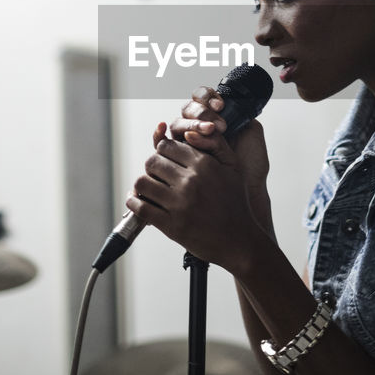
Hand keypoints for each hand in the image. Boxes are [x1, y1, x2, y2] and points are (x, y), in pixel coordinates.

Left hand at [128, 124, 267, 272]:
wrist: (239, 241)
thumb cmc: (236, 204)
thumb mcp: (233, 168)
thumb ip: (215, 144)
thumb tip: (188, 133)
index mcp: (204, 165)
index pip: (167, 146)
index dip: (162, 151)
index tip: (165, 160)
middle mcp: (191, 182)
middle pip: (152, 162)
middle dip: (152, 167)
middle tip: (156, 175)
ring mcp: (180, 204)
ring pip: (143, 182)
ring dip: (142, 184)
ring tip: (148, 188)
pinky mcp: (171, 225)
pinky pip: (141, 207)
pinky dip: (134, 202)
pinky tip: (137, 201)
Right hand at [169, 86, 272, 223]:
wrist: (249, 190)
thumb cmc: (251, 165)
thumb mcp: (252, 134)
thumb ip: (241, 114)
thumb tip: (222, 104)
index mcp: (215, 118)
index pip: (202, 98)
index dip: (207, 98)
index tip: (220, 105)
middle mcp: (198, 129)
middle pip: (188, 110)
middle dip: (201, 113)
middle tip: (217, 124)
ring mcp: (186, 143)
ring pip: (176, 124)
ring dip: (189, 124)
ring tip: (207, 131)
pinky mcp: (175, 159)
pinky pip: (160, 144)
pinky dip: (158, 135)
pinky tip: (162, 130)